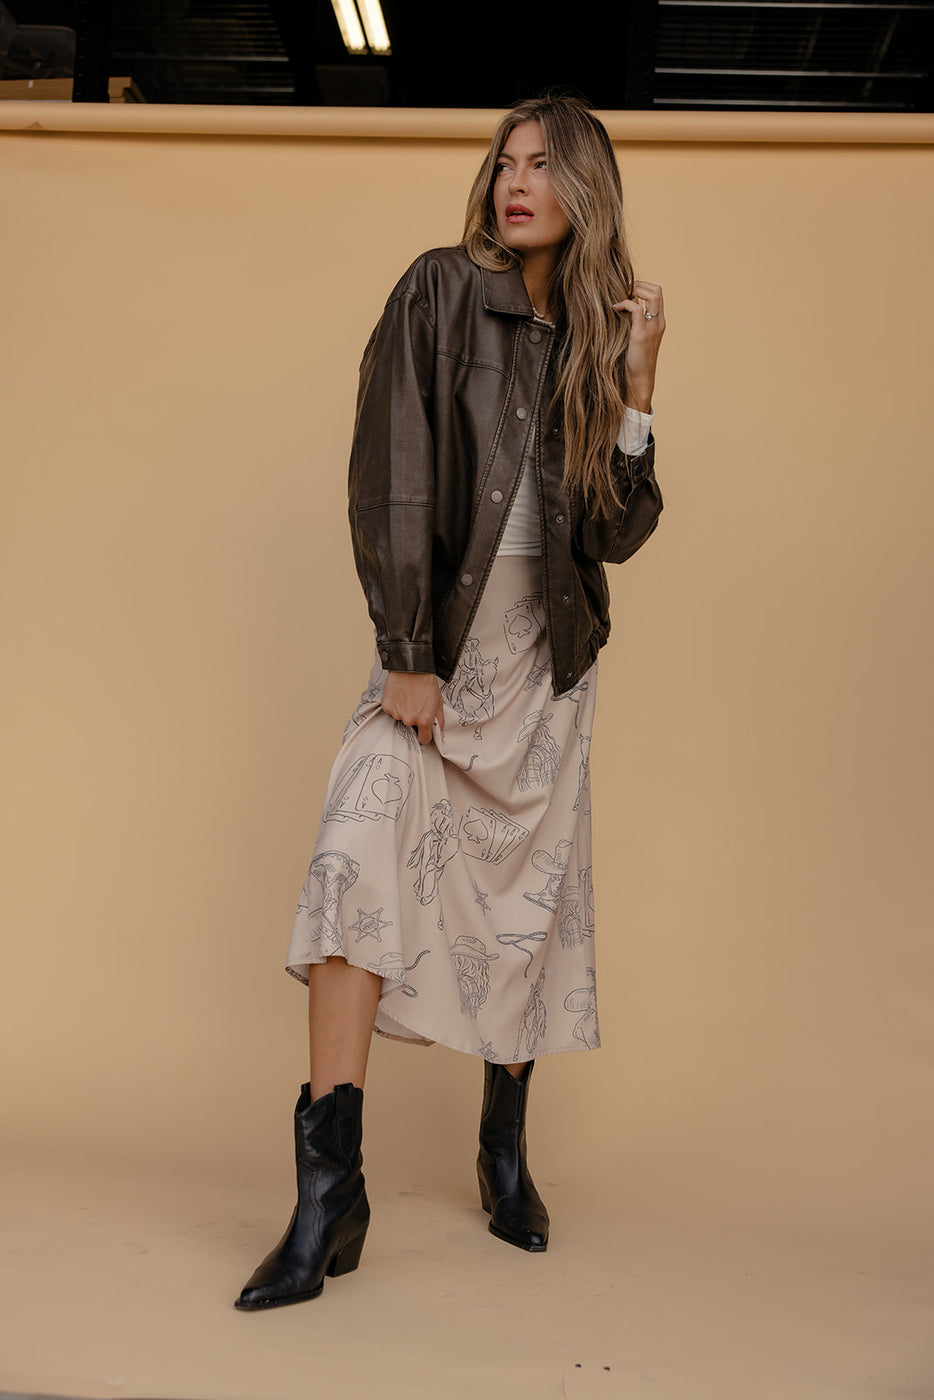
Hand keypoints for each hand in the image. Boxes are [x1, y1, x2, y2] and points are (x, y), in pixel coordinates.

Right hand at [381, 671, 445, 747]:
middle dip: (413, 718)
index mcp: (424, 720)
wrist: (412, 668)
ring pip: (400, 718)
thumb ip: (440, 721)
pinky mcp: (387, 707)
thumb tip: (440, 735)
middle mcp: (409, 720)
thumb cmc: (426, 683)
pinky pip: (391, 711)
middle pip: (411, 726)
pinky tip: (399, 695)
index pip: (423, 739)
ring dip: (403, 711)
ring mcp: (397, 714)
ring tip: (407, 697)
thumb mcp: (438, 702)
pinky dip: (394, 705)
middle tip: (416, 704)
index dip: (424, 734)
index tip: (423, 730)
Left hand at [613, 279, 665, 412]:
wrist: (639, 380)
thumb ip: (634, 325)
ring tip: (621, 298)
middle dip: (640, 285)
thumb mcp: (637, 338)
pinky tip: (616, 308)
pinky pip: (637, 309)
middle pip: (657, 290)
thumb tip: (619, 312)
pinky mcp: (641, 334)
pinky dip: (626, 303)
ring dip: (635, 290)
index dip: (643, 287)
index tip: (628, 292)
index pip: (658, 294)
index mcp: (659, 323)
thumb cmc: (635, 361)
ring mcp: (652, 328)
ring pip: (652, 295)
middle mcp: (658, 323)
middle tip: (624, 291)